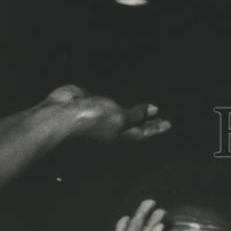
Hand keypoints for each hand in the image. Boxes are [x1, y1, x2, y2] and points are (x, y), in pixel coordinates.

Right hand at [43, 85, 170, 141]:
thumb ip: (135, 115)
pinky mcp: (89, 103)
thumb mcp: (120, 117)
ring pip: (120, 114)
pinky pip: (106, 103)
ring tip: (142, 109)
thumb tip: (152, 111)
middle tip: (160, 118)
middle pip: (133, 125)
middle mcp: (110, 126)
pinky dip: (114, 101)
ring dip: (131, 112)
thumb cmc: (91, 118)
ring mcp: (99, 115)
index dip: (155, 127)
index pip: (142, 131)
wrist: (63, 112)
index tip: (168, 123)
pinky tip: (116, 98)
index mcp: (119, 133)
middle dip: (147, 122)